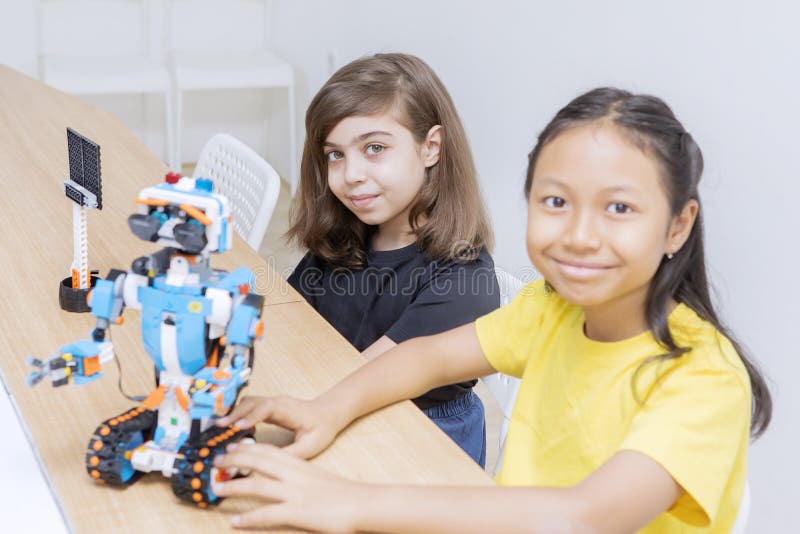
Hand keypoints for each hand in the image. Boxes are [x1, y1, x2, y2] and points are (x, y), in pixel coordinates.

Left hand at [212, 442, 363, 532]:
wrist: (363, 503)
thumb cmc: (343, 494)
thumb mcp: (317, 477)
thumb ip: (298, 475)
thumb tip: (282, 478)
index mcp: (300, 464)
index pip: (269, 451)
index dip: (248, 448)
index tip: (232, 447)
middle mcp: (294, 475)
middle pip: (258, 462)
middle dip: (235, 460)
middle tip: (216, 462)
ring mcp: (295, 493)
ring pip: (257, 486)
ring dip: (235, 486)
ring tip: (217, 488)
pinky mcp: (298, 512)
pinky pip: (267, 515)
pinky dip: (249, 519)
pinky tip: (236, 522)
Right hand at [216, 395, 344, 458]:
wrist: (328, 414)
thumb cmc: (321, 428)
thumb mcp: (309, 445)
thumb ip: (289, 453)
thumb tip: (268, 462)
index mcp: (288, 409)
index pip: (266, 408)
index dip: (251, 416)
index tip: (237, 426)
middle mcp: (278, 402)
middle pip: (252, 402)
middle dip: (235, 413)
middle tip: (219, 427)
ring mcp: (272, 402)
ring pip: (248, 402)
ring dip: (234, 413)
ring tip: (220, 427)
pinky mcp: (269, 406)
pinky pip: (250, 406)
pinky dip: (239, 414)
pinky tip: (233, 428)